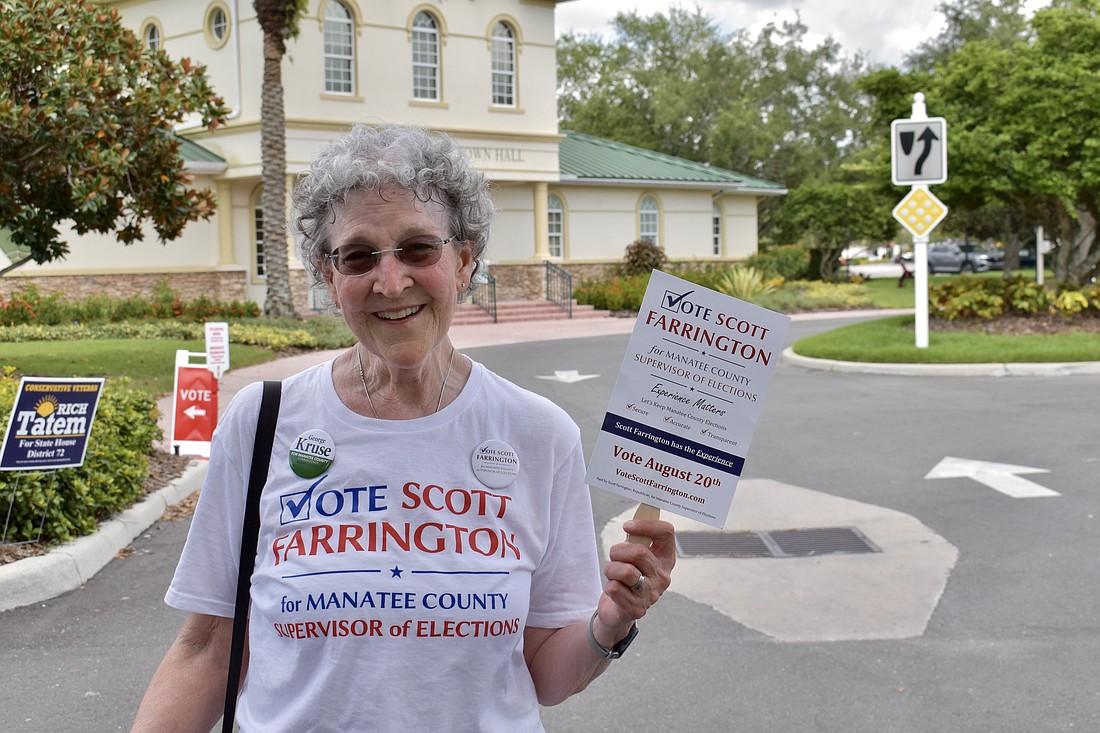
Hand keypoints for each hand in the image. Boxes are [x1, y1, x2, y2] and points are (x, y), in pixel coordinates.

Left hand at [592, 518, 675, 644]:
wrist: (619, 610)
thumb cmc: (627, 575)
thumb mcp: (633, 555)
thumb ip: (636, 539)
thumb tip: (631, 521)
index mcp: (665, 558)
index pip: (666, 532)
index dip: (645, 524)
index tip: (627, 526)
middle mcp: (662, 576)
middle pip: (639, 551)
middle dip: (618, 551)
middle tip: (615, 557)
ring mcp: (651, 594)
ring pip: (624, 571)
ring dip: (611, 569)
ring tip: (613, 574)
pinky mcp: (637, 609)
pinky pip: (614, 588)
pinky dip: (609, 586)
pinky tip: (615, 591)